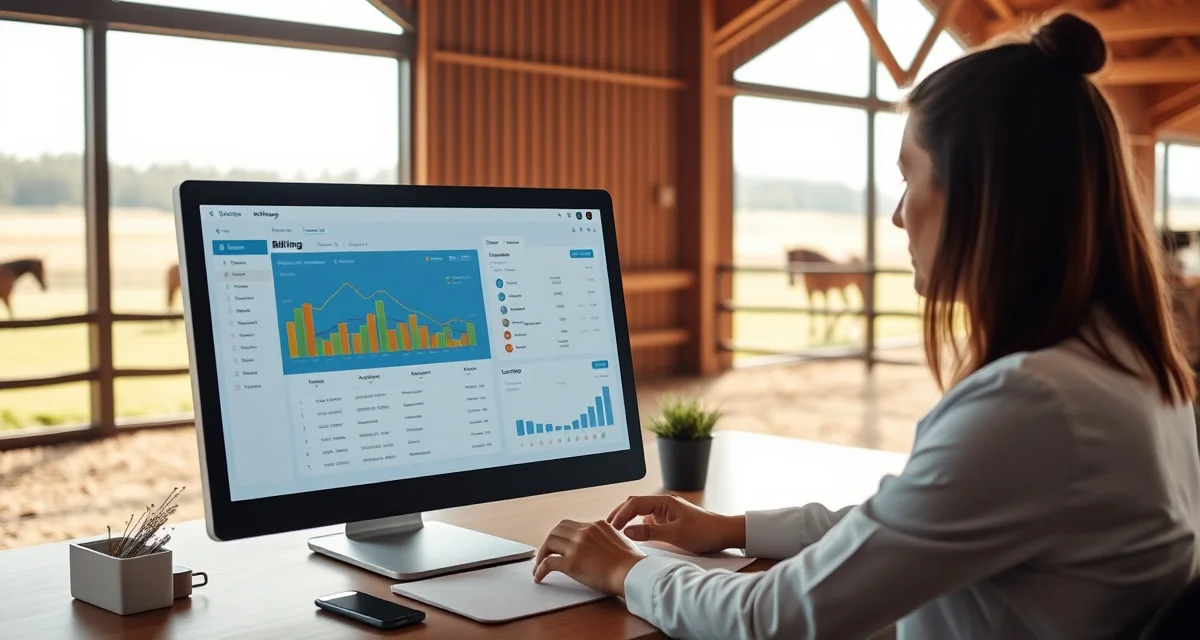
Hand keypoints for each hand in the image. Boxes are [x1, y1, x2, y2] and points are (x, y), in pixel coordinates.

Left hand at [533, 519, 645, 595]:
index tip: (558, 544)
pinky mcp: (571, 563)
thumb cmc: (631, 563)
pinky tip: (538, 576)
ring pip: (549, 543)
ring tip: (539, 565)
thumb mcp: (620, 540)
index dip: (562, 535)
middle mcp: (585, 532)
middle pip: (556, 530)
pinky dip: (540, 570)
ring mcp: (577, 546)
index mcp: (596, 525)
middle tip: (545, 552)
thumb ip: (606, 538)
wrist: (633, 573)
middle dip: (549, 542)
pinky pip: (548, 563)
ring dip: (541, 554)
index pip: (571, 525)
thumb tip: (600, 546)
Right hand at [608, 495, 745, 554]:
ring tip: (616, 532)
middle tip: (606, 528)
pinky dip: (638, 525)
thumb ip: (650, 532)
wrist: (725, 533)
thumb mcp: (676, 534)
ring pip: (640, 512)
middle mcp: (664, 503)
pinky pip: (649, 520)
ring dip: (628, 519)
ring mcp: (667, 512)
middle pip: (634, 504)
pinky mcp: (670, 520)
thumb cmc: (704, 532)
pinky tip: (635, 535)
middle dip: (619, 514)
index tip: (610, 528)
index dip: (620, 515)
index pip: (634, 503)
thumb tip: (627, 530)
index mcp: (664, 501)